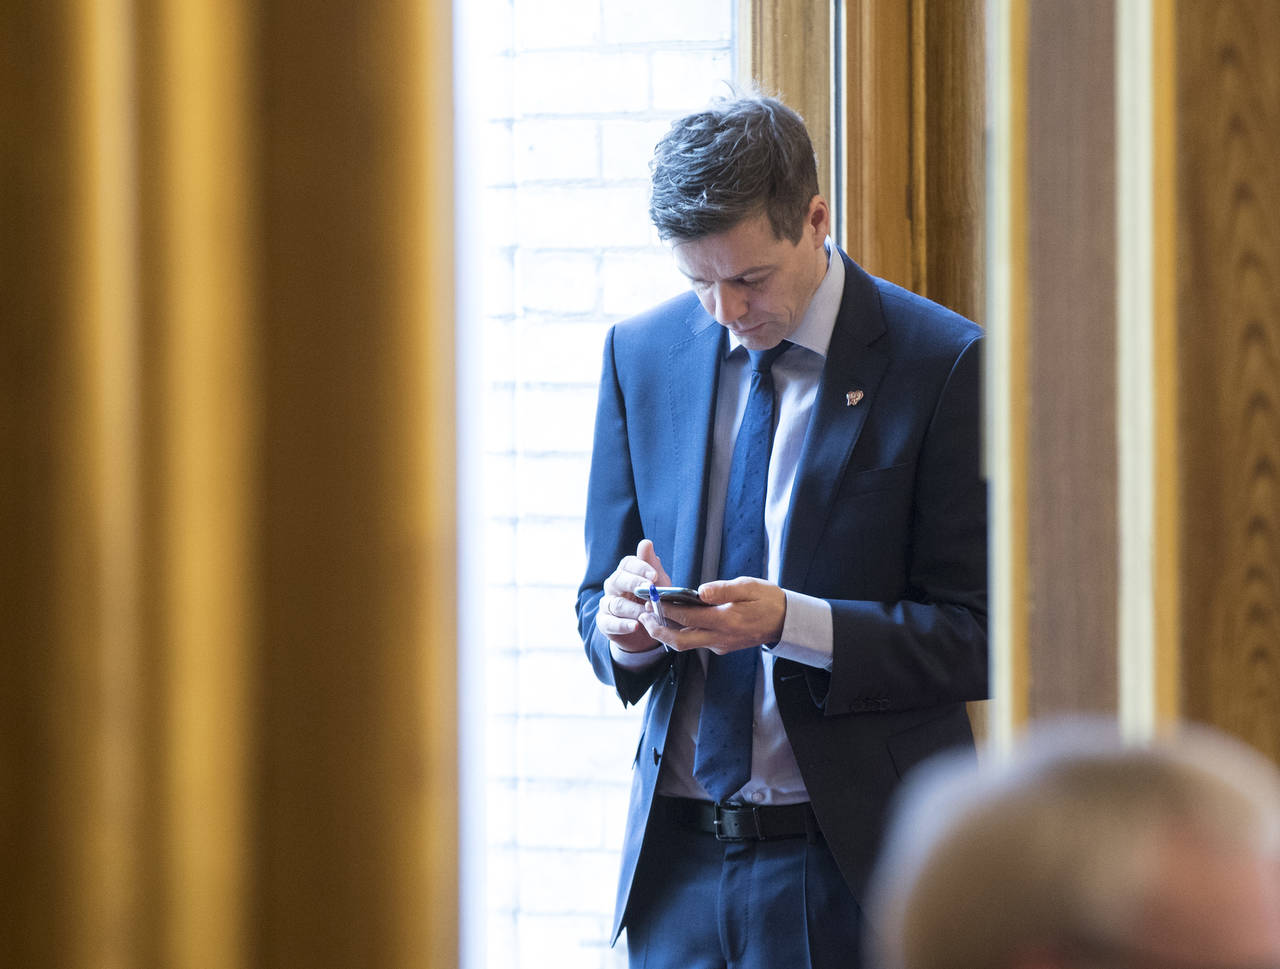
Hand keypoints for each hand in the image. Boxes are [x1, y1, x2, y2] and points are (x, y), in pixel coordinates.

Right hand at [595, 539, 671, 652]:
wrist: (647, 629)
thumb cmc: (652, 601)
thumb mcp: (659, 584)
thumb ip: (652, 565)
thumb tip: (646, 543)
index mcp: (626, 572)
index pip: (628, 564)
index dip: (640, 568)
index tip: (654, 575)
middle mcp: (613, 585)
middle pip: (618, 580)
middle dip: (634, 583)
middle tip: (649, 589)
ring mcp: (607, 603)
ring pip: (616, 603)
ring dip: (633, 608)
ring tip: (648, 612)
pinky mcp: (605, 622)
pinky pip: (609, 622)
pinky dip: (622, 625)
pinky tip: (635, 626)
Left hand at [638, 577, 785, 654]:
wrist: (786, 621)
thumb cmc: (768, 599)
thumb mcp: (749, 586)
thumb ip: (723, 589)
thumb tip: (700, 591)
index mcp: (726, 620)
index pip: (687, 616)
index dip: (666, 608)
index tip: (651, 598)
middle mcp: (720, 637)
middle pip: (679, 641)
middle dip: (657, 630)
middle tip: (643, 616)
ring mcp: (720, 645)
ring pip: (685, 644)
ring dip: (666, 633)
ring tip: (651, 617)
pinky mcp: (721, 647)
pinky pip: (696, 642)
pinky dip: (681, 632)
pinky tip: (674, 619)